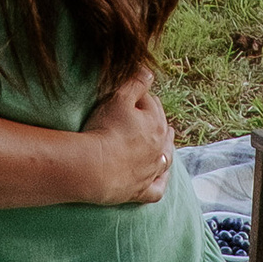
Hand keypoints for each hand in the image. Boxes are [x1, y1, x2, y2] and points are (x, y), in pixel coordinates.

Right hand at [79, 70, 175, 204]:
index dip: (141, 98)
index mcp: (157, 124)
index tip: (130, 96)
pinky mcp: (142, 191)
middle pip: (161, 130)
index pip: (151, 104)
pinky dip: (160, 182)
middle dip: (156, 120)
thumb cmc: (105, 130)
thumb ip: (136, 82)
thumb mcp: (119, 98)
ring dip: (166, 149)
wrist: (94, 168)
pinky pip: (157, 188)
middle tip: (147, 115)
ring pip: (164, 159)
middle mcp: (160, 149)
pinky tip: (161, 178)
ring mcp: (152, 172)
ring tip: (168, 143)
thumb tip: (149, 71)